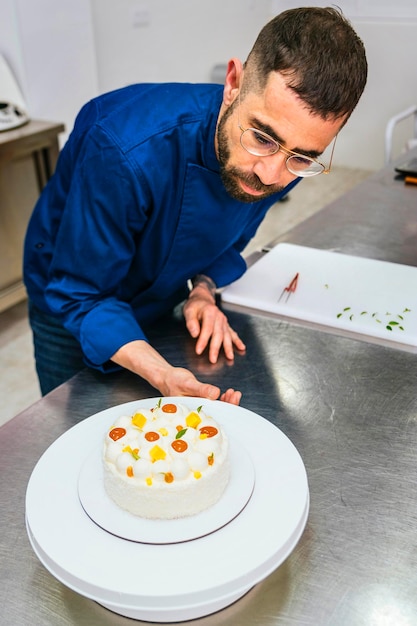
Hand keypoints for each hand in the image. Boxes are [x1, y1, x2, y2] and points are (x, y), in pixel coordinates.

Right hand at [111, 340, 241, 404]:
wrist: (165, 377)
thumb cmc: (172, 380)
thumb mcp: (187, 383)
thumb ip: (201, 389)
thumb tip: (215, 394)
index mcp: (192, 411)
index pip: (213, 414)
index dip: (225, 407)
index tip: (233, 398)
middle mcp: (196, 412)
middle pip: (216, 413)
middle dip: (228, 405)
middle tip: (235, 394)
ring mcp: (198, 407)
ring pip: (216, 409)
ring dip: (226, 401)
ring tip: (233, 393)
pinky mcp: (199, 403)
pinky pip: (212, 404)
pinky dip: (220, 399)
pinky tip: (225, 394)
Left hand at [183, 278, 245, 363]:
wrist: (203, 299)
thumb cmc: (195, 305)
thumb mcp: (189, 311)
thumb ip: (191, 322)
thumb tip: (195, 334)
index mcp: (209, 312)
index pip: (207, 329)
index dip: (203, 341)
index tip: (199, 351)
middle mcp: (219, 317)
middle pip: (218, 334)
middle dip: (216, 348)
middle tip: (213, 359)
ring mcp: (223, 321)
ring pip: (226, 335)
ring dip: (228, 347)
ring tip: (230, 357)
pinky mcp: (225, 325)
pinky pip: (232, 333)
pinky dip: (237, 341)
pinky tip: (241, 347)